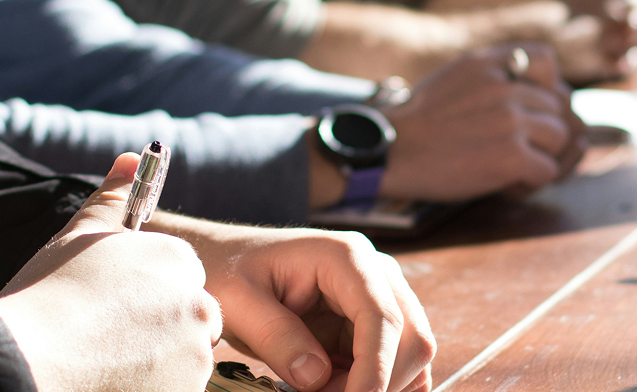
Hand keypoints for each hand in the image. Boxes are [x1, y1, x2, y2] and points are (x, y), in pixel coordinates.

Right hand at [0, 154, 221, 391]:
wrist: (28, 362)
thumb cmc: (48, 297)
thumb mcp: (79, 237)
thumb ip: (112, 200)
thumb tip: (130, 158)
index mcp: (178, 263)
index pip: (180, 280)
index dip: (144, 297)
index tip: (112, 310)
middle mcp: (198, 307)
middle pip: (187, 322)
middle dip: (155, 332)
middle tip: (104, 340)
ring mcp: (194, 358)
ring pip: (180, 361)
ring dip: (151, 364)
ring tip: (99, 364)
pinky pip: (172, 388)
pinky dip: (146, 387)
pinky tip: (105, 384)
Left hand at [148, 220, 435, 391]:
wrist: (224, 260)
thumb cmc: (228, 271)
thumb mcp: (237, 302)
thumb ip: (277, 337)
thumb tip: (317, 377)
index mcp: (346, 257)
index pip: (383, 317)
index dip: (375, 369)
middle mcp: (376, 274)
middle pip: (412, 340)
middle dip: (378, 382)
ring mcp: (380, 298)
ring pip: (410, 357)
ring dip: (375, 386)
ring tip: (318, 389)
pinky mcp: (372, 324)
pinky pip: (393, 364)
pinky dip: (372, 385)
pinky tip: (332, 387)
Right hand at [382, 44, 585, 201]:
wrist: (388, 152)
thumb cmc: (419, 123)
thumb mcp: (455, 77)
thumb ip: (494, 77)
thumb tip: (543, 95)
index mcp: (489, 62)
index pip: (546, 60)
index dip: (545, 86)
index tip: (526, 107)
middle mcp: (505, 86)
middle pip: (558, 107)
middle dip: (543, 132)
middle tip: (515, 149)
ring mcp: (510, 120)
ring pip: (560, 139)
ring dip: (542, 158)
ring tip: (510, 167)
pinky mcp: (511, 155)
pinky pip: (548, 171)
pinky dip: (530, 183)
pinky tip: (504, 184)